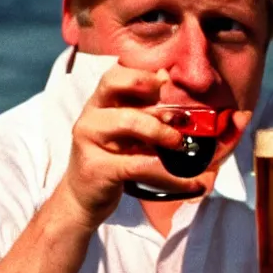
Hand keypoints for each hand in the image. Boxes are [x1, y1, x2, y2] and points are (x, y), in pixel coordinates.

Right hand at [58, 62, 203, 232]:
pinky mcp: (98, 168)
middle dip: (150, 92)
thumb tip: (167, 78)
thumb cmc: (110, 160)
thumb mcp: (125, 132)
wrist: (82, 198)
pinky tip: (191, 182)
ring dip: (162, 130)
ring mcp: (90, 140)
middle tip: (179, 116)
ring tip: (180, 143)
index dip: (143, 75)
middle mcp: (91, 116)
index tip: (167, 83)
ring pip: (129, 121)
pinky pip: (138, 164)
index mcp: (99, 103)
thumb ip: (143, 109)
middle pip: (115, 86)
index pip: (115, 74)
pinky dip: (169, 174)